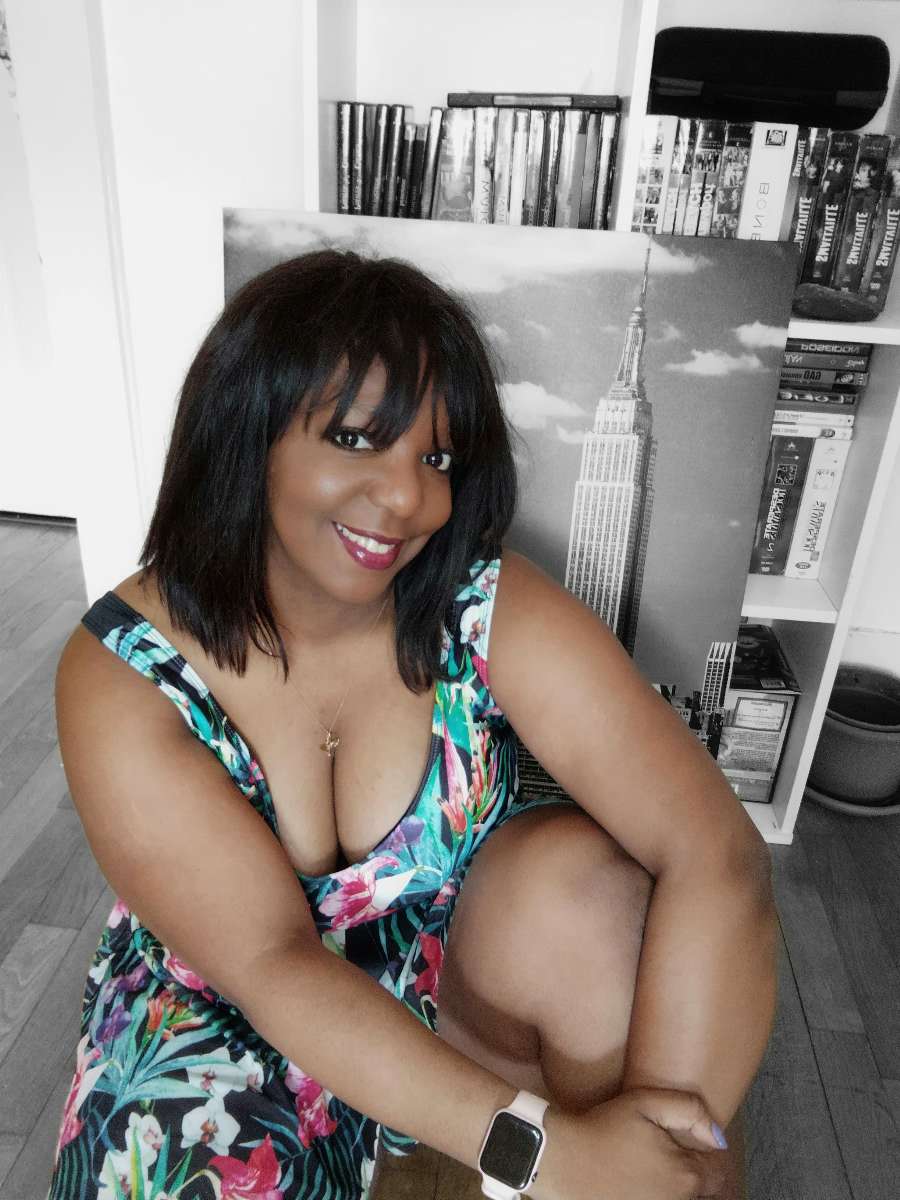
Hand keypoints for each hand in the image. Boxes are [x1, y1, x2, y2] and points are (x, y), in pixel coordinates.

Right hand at [528, 1087, 727, 1199]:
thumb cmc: (603, 1127)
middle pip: (701, 1192)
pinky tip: (637, 1184)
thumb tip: (717, 1137)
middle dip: (692, 1175)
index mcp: (686, 1175)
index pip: (717, 1173)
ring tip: (652, 1171)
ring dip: (675, 1188)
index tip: (688, 1145)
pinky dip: (655, 1195)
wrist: (562, 1160)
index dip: (707, 1156)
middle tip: (666, 1158)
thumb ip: (689, 1110)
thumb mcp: (644, 1102)